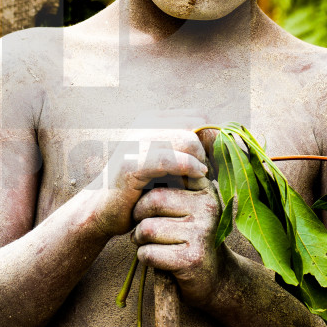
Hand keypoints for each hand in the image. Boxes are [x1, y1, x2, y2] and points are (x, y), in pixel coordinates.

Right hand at [87, 110, 209, 236]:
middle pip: (197, 124)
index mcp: (153, 119)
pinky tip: (198, 178)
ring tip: (202, 178)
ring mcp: (137, 140)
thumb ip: (186, 150)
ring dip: (202, 160)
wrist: (101, 210)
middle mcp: (145, 123)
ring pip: (188, 139)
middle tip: (213, 172)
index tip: (218, 161)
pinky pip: (171, 159)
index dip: (213, 137)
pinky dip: (190, 168)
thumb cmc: (139, 190)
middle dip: (211, 148)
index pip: (198, 116)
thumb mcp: (166, 163)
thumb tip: (225, 145)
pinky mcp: (132, 162)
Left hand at [132, 176, 223, 306]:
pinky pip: (149, 253)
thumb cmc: (190, 236)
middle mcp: (208, 206)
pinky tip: (158, 259)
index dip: (147, 187)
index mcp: (205, 188)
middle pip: (153, 200)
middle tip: (141, 227)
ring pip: (148, 228)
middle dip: (138, 216)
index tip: (144, 199)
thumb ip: (173, 183)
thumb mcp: (188, 205)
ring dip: (139, 239)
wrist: (215, 277)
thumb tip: (142, 158)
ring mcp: (202, 232)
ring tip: (149, 243)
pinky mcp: (192, 258)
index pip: (166, 173)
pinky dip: (145, 257)